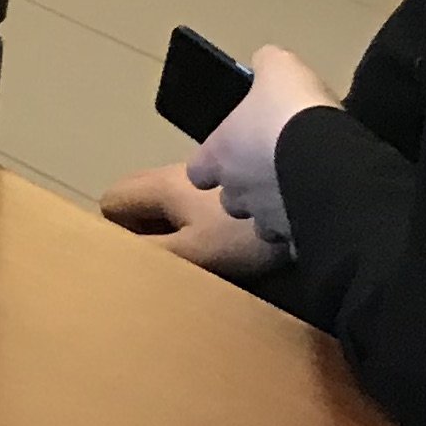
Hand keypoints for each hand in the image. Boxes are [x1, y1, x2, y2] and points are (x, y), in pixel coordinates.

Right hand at [100, 161, 286, 278]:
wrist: (313, 187)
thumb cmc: (245, 230)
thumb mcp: (193, 252)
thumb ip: (151, 252)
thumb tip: (112, 256)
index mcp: (163, 185)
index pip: (113, 198)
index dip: (116, 228)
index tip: (140, 256)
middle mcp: (183, 171)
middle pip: (144, 191)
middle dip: (148, 221)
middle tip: (171, 253)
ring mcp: (217, 169)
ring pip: (181, 193)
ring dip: (185, 218)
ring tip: (211, 250)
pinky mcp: (250, 173)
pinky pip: (214, 194)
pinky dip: (217, 213)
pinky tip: (243, 237)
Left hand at [188, 43, 333, 255]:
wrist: (331, 161)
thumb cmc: (290, 113)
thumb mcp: (278, 69)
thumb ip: (265, 68)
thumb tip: (263, 64)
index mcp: (218, 156)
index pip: (198, 170)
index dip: (212, 162)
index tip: (230, 153)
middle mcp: (236, 194)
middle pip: (231, 199)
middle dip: (248, 189)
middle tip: (274, 169)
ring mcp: (267, 221)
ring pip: (264, 223)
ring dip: (278, 208)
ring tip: (303, 190)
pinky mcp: (300, 239)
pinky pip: (300, 235)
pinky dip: (308, 223)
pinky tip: (327, 206)